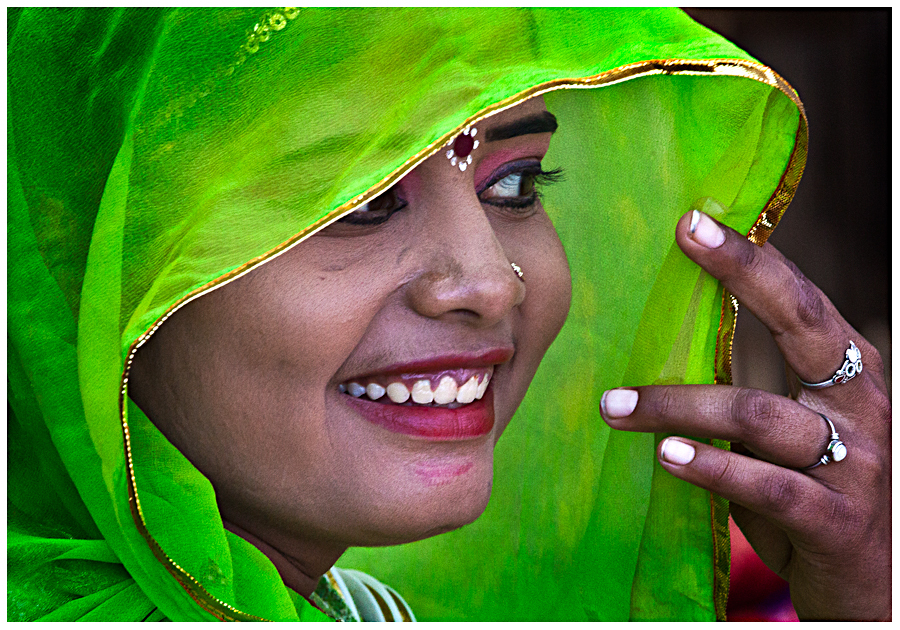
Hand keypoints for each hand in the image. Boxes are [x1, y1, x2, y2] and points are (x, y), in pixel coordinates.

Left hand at [599, 207, 890, 620]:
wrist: (878, 587)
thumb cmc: (820, 496)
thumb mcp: (793, 434)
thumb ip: (751, 391)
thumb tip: (665, 351)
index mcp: (850, 374)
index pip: (801, 301)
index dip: (752, 258)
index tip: (695, 220)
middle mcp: (862, 405)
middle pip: (805, 324)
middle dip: (746, 272)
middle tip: (684, 236)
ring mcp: (856, 464)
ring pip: (760, 415)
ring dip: (679, 406)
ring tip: (615, 406)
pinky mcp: (836, 523)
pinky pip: (768, 486)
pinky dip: (713, 468)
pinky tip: (668, 456)